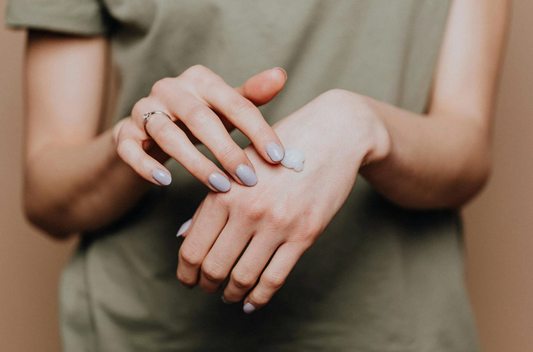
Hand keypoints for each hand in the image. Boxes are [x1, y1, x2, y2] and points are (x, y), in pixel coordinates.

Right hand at [114, 65, 286, 190]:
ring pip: (167, 135)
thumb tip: (280, 75)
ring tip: (219, 185)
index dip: (258, 131)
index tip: (277, 158)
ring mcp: (143, 110)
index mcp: (200, 80)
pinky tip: (166, 182)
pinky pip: (131, 149)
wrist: (149, 129)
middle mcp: (169, 89)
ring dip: (195, 163)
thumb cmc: (197, 119)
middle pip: (200, 118)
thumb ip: (250, 96)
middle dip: (227, 150)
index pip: (235, 103)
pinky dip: (147, 166)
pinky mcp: (124, 133)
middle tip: (249, 178)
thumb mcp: (224, 107)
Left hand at [176, 89, 391, 311]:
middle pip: (213, 267)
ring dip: (231, 293)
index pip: (192, 248)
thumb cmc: (280, 147)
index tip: (188, 279)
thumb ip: (210, 201)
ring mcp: (277, 224)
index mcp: (224, 191)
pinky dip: (259, 297)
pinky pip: (274, 278)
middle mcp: (247, 210)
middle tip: (207, 288)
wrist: (333, 134)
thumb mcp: (239, 166)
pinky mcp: (305, 234)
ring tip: (229, 295)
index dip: (185, 272)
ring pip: (243, 277)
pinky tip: (252, 302)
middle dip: (206, 285)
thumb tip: (184, 237)